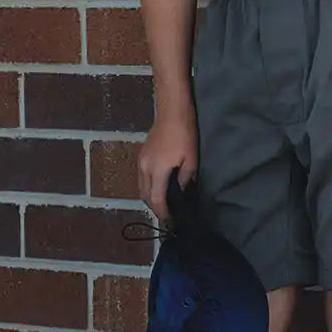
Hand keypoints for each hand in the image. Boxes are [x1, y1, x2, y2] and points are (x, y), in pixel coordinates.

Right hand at [137, 107, 197, 221]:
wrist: (172, 111)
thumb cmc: (185, 134)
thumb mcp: (191, 158)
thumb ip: (185, 178)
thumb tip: (180, 191)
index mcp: (157, 171)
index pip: (156, 199)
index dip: (162, 212)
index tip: (170, 220)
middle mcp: (144, 168)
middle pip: (145, 196)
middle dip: (155, 207)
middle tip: (168, 212)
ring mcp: (140, 161)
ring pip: (141, 187)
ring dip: (150, 196)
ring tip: (164, 201)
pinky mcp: (141, 155)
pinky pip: (141, 177)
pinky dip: (148, 186)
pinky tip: (159, 185)